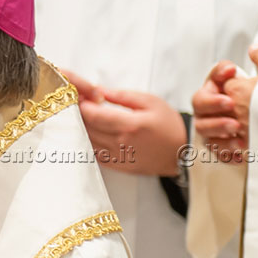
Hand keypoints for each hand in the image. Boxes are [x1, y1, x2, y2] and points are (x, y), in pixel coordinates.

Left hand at [61, 67, 188, 175]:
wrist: (182, 152)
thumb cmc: (167, 124)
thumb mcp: (150, 101)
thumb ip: (123, 95)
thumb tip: (99, 91)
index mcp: (130, 125)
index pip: (94, 116)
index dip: (82, 106)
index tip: (78, 97)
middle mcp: (122, 143)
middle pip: (88, 129)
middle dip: (79, 115)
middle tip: (75, 104)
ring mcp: (119, 157)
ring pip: (89, 142)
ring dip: (82, 129)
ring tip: (81, 117)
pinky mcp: (118, 166)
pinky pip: (95, 154)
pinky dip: (89, 143)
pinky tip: (90, 133)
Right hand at [191, 48, 257, 163]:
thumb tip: (255, 49)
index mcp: (218, 89)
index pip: (212, 78)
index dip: (219, 74)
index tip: (233, 71)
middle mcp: (209, 109)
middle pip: (199, 103)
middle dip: (213, 103)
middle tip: (230, 103)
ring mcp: (211, 128)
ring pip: (204, 129)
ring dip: (219, 128)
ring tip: (237, 129)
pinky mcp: (218, 148)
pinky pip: (216, 151)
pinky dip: (227, 152)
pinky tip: (240, 151)